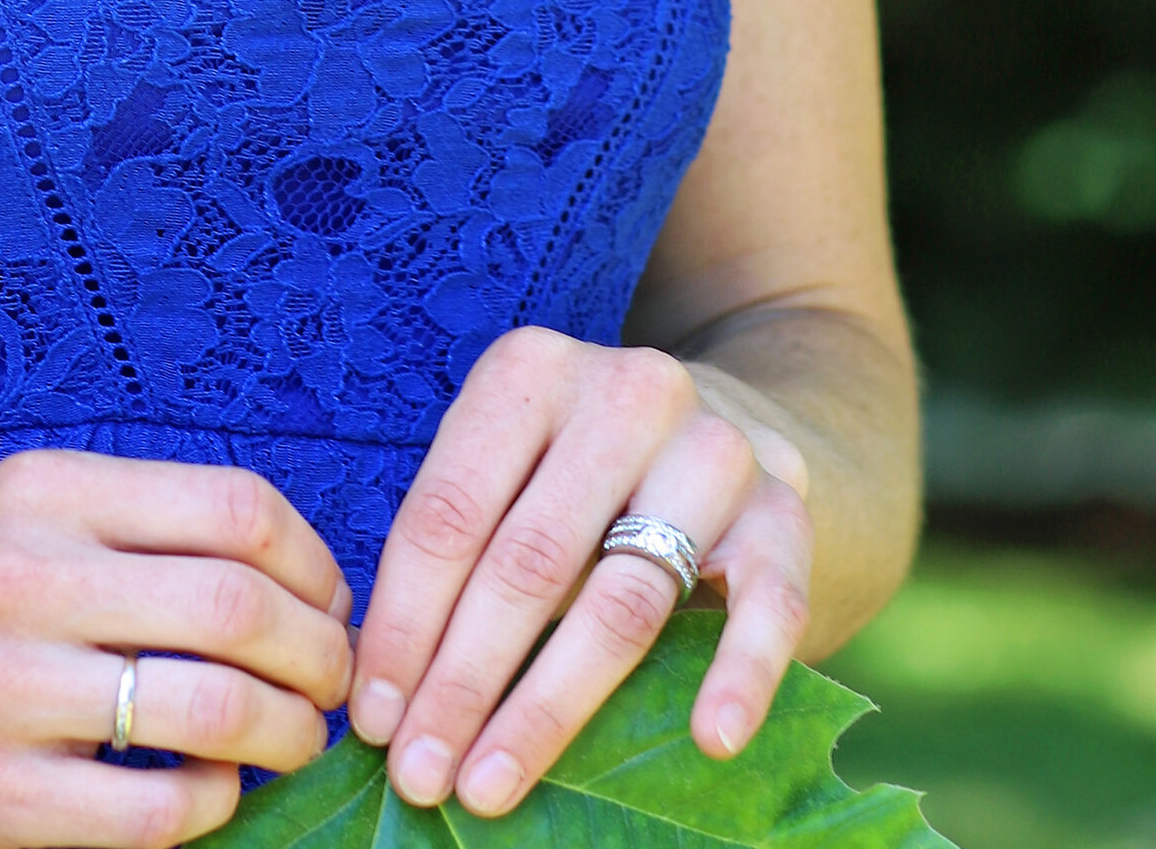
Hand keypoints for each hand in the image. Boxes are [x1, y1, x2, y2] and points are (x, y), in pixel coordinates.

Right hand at [0, 448, 355, 848]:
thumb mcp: (20, 510)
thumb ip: (137, 527)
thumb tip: (297, 580)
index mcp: (45, 491)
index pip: (235, 508)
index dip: (313, 562)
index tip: (328, 602)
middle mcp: (23, 576)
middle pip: (242, 610)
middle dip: (321, 658)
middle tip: (334, 687)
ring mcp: (1, 691)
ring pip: (212, 708)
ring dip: (286, 734)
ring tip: (292, 742)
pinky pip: (154, 811)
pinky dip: (214, 804)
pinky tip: (213, 792)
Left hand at [346, 330, 812, 799]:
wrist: (736, 423)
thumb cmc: (583, 472)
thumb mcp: (513, 471)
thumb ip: (460, 553)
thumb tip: (383, 695)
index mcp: (532, 371)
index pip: (449, 512)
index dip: (403, 623)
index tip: (371, 718)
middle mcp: (626, 392)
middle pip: (527, 562)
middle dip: (462, 681)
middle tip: (419, 771)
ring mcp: (714, 449)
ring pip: (624, 599)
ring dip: (550, 707)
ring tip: (494, 784)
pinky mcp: (785, 511)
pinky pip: (767, 604)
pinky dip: (739, 674)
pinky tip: (709, 740)